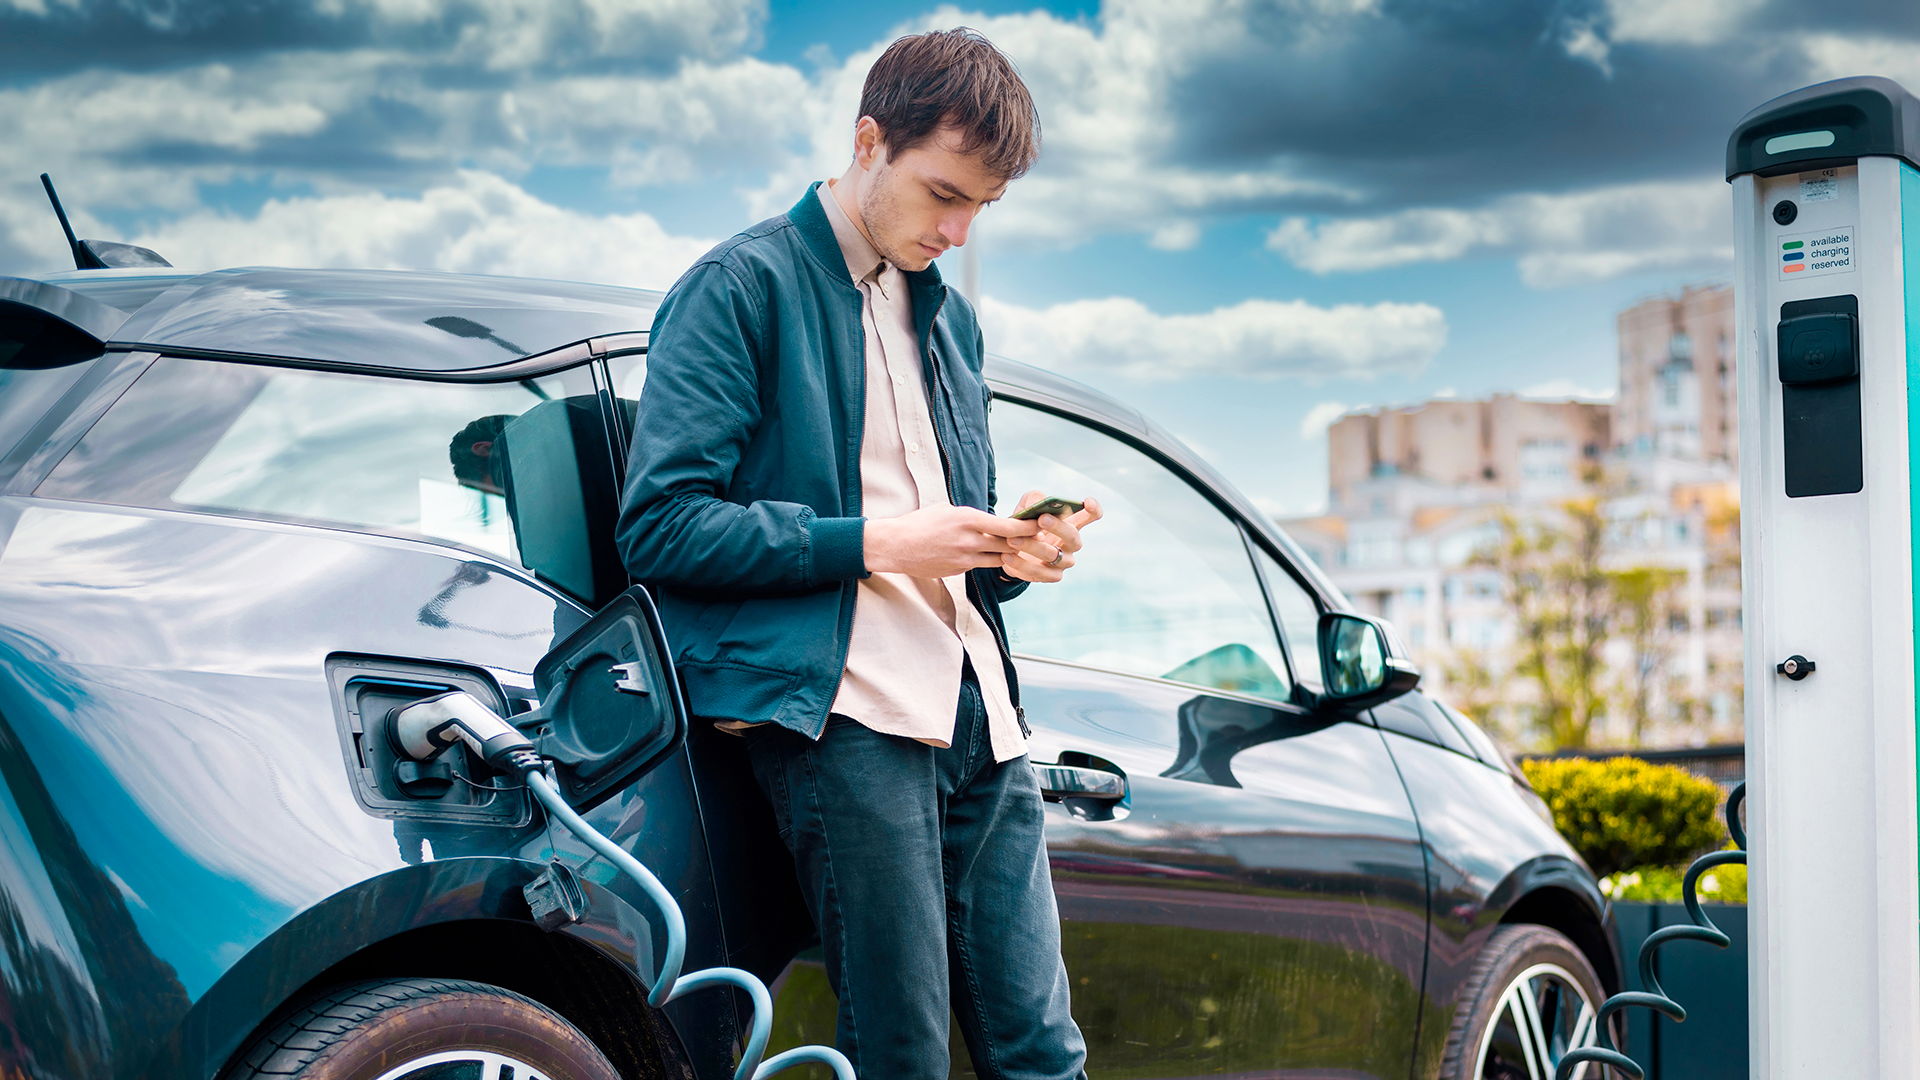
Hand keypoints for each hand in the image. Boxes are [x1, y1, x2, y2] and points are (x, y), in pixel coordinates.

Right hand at [864, 505, 1039, 577]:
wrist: (896, 546)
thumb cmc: (920, 523)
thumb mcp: (947, 510)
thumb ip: (971, 516)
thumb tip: (990, 520)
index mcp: (968, 519)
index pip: (1008, 526)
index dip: (1028, 527)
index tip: (1040, 524)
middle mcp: (970, 540)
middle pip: (1010, 545)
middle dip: (1027, 543)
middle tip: (1042, 540)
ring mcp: (965, 558)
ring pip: (1000, 558)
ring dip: (1012, 554)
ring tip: (1024, 549)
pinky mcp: (959, 570)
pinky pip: (982, 565)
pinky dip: (991, 560)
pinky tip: (997, 556)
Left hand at [1000, 490, 1103, 582]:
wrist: (1009, 549)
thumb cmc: (1024, 524)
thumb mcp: (1026, 506)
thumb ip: (1033, 499)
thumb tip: (1038, 503)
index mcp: (1071, 523)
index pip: (1092, 515)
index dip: (1093, 509)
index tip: (1087, 502)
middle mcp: (1072, 543)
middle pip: (1073, 536)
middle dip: (1058, 527)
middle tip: (1041, 518)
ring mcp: (1064, 561)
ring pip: (1052, 555)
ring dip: (1032, 547)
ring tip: (1012, 540)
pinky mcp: (1052, 576)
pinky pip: (1039, 573)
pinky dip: (1022, 565)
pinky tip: (1007, 556)